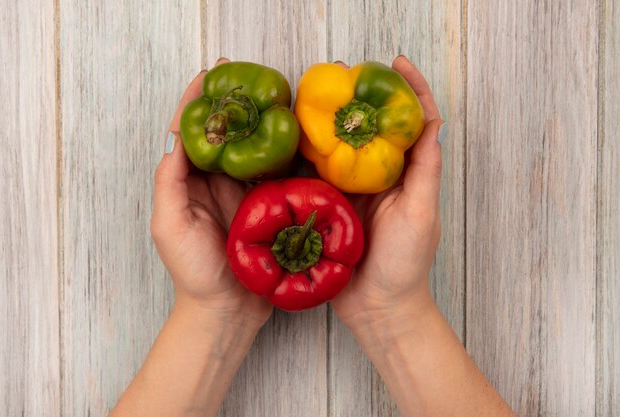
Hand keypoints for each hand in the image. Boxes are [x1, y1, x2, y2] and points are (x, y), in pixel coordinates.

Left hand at [151, 58, 272, 329]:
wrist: (227, 310)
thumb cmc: (194, 273)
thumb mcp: (169, 227)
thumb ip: (170, 184)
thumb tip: (176, 140)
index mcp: (191, 183)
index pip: (193, 134)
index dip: (198, 103)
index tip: (210, 75)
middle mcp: (219, 183)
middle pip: (227, 135)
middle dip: (236, 106)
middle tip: (249, 77)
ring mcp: (247, 194)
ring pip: (255, 150)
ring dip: (263, 125)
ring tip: (276, 98)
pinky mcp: (271, 207)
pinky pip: (279, 175)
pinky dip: (286, 155)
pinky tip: (296, 137)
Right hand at [330, 56, 443, 333]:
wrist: (377, 309)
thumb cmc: (405, 265)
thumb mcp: (421, 215)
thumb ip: (424, 171)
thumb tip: (432, 123)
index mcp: (404, 175)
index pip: (411, 123)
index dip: (407, 90)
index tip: (394, 64)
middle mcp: (377, 177)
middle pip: (369, 128)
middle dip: (358, 98)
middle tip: (341, 75)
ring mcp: (350, 192)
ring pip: (338, 147)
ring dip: (327, 121)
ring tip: (312, 97)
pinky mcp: (326, 207)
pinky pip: (314, 175)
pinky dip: (304, 155)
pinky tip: (290, 137)